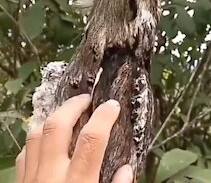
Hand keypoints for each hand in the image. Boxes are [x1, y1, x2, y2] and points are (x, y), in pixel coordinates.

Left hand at [16, 94, 132, 182]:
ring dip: (53, 117)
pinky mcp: (20, 182)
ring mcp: (32, 177)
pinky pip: (25, 152)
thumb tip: (126, 170)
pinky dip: (37, 138)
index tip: (112, 105)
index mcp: (79, 182)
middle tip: (87, 99)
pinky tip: (48, 138)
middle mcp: (52, 175)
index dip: (104, 116)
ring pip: (36, 134)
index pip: (92, 138)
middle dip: (72, 106)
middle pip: (57, 126)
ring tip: (67, 112)